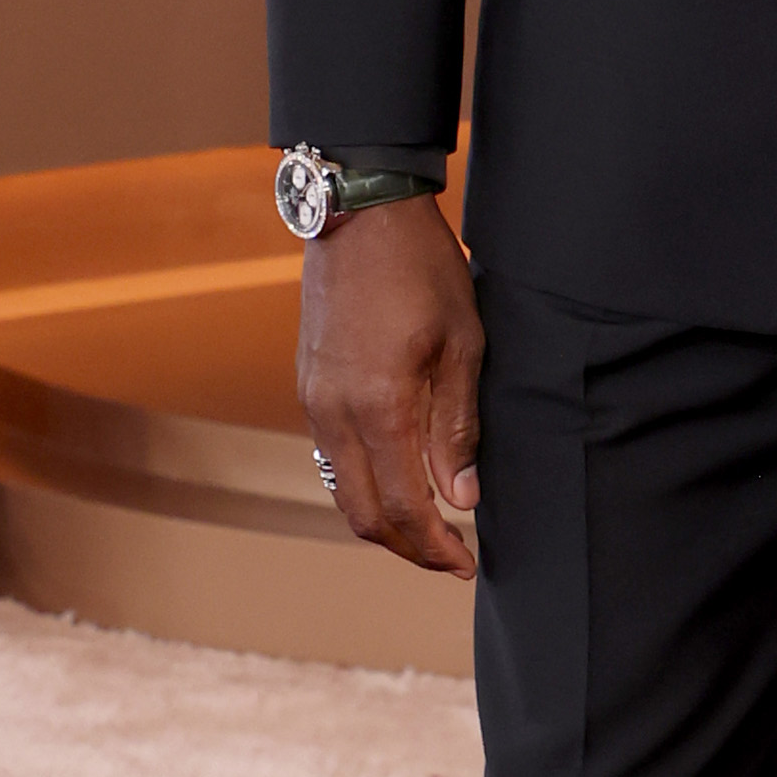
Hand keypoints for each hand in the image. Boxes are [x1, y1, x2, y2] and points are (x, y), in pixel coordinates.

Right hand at [296, 195, 482, 576]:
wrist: (360, 213)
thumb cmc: (422, 270)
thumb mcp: (462, 344)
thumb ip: (458, 428)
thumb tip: (463, 498)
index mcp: (378, 407)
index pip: (404, 507)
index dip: (435, 547)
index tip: (466, 563)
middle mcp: (334, 413)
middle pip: (363, 515)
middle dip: (406, 548)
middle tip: (450, 558)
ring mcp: (314, 400)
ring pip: (342, 489)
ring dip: (383, 519)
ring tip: (429, 527)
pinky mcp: (309, 385)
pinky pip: (330, 456)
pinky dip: (364, 484)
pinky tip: (399, 479)